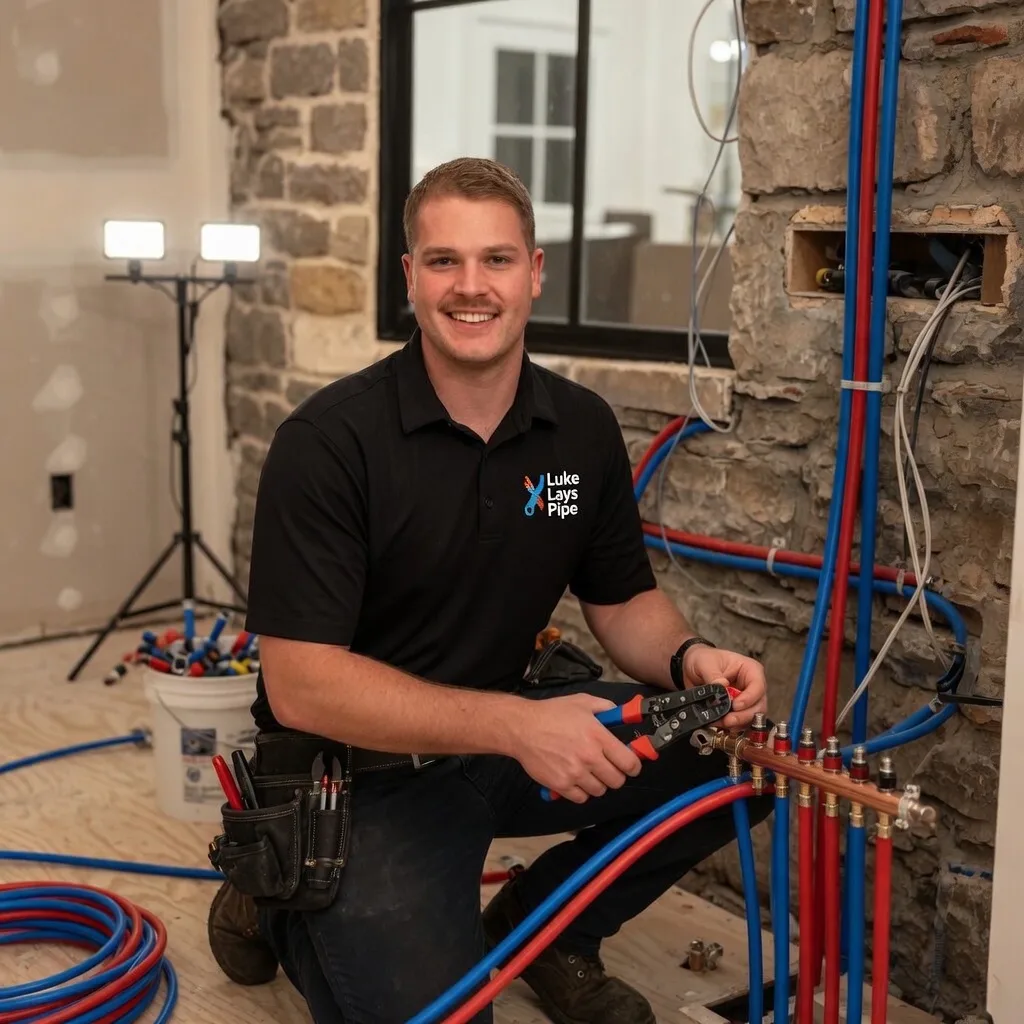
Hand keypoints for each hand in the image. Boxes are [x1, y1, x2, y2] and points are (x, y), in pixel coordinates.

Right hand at [506, 694, 642, 803]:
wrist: (522, 728)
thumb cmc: (552, 713)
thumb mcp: (582, 702)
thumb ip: (606, 708)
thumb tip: (622, 714)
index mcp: (598, 736)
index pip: (629, 763)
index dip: (634, 766)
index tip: (630, 765)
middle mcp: (589, 757)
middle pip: (617, 781)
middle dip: (615, 775)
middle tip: (608, 768)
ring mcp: (575, 773)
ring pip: (600, 791)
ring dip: (597, 783)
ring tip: (589, 772)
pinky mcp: (560, 785)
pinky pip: (581, 798)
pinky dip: (581, 792)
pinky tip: (575, 779)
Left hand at [683, 645, 767, 730]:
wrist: (692, 668)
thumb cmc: (703, 659)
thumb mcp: (705, 663)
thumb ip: (713, 675)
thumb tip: (722, 687)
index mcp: (750, 670)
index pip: (758, 686)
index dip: (749, 698)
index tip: (735, 705)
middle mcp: (752, 686)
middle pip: (758, 706)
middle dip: (743, 716)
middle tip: (727, 720)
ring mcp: (746, 700)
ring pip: (751, 718)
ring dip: (737, 724)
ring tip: (720, 722)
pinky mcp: (738, 711)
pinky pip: (740, 723)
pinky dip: (731, 727)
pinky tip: (719, 724)